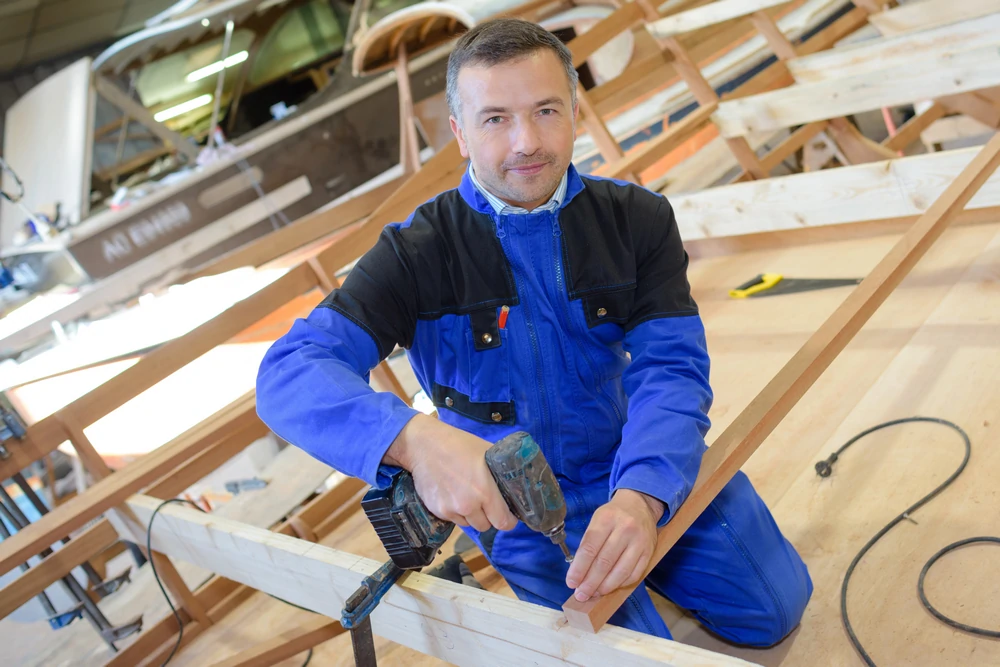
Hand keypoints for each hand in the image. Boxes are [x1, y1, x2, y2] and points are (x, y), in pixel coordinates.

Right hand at [384, 414, 517, 531]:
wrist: (424, 445)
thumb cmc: (460, 445)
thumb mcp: (488, 453)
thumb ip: (501, 473)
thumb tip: (516, 485)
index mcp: (485, 491)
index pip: (504, 522)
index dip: (509, 520)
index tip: (508, 514)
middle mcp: (468, 505)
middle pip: (486, 526)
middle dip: (489, 517)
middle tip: (486, 503)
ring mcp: (451, 510)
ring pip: (469, 524)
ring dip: (471, 515)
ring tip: (467, 496)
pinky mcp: (437, 511)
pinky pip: (453, 519)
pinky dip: (456, 512)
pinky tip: (452, 494)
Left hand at [565, 489, 662, 601]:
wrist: (640, 504)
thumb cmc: (613, 515)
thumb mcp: (597, 520)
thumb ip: (588, 544)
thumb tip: (579, 573)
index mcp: (606, 518)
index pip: (590, 548)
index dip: (579, 568)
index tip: (571, 582)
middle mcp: (625, 529)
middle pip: (604, 562)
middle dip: (590, 582)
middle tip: (581, 594)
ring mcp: (639, 541)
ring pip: (621, 571)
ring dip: (605, 587)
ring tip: (594, 594)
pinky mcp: (649, 552)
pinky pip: (634, 574)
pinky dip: (620, 584)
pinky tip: (610, 588)